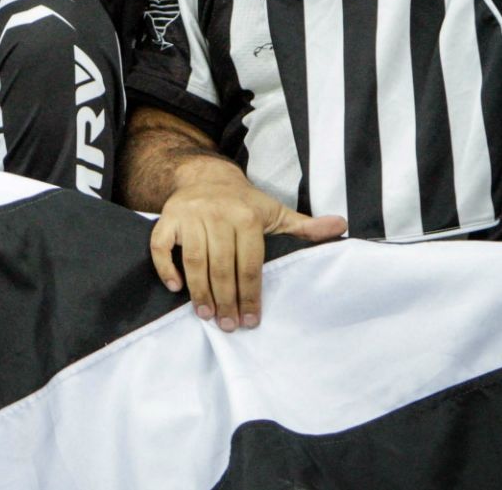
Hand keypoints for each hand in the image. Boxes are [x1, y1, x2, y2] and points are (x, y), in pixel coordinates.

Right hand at [148, 162, 345, 330]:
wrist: (205, 176)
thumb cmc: (244, 203)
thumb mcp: (276, 212)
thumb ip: (305, 226)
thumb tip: (341, 226)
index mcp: (246, 217)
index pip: (250, 264)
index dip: (251, 295)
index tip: (252, 319)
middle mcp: (217, 215)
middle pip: (222, 267)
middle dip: (226, 300)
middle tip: (228, 325)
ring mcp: (190, 216)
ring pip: (193, 260)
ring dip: (199, 292)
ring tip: (206, 315)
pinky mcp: (168, 218)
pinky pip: (161, 246)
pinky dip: (166, 268)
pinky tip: (175, 287)